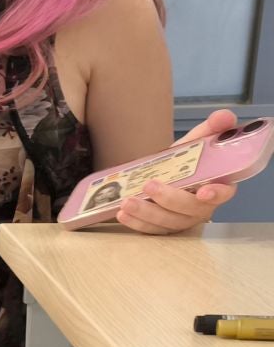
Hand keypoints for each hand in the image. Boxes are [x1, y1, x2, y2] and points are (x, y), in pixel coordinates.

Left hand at [114, 109, 239, 234]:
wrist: (165, 173)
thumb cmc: (186, 160)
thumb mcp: (197, 141)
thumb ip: (212, 128)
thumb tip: (224, 116)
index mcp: (217, 185)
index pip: (224, 193)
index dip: (217, 194)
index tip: (204, 192)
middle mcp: (203, 207)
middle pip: (190, 209)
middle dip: (170, 199)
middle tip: (149, 185)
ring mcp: (183, 220)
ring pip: (168, 222)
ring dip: (146, 213)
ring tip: (126, 202)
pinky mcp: (163, 227)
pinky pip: (152, 230)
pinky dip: (136, 223)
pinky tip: (122, 213)